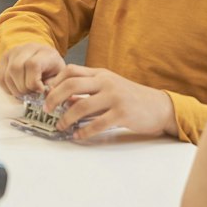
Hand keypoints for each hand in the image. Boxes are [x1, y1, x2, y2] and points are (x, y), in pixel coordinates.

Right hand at [0, 42, 66, 96]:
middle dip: (23, 88)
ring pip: (6, 75)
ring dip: (15, 89)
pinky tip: (17, 88)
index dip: (34, 82)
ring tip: (25, 92)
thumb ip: (53, 84)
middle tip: (31, 93)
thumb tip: (44, 94)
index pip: (32, 64)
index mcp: (44, 52)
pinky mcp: (4, 59)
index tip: (40, 90)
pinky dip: (8, 88)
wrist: (44, 56)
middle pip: (16, 69)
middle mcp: (26, 49)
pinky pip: (0, 78)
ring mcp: (13, 53)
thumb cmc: (52, 67)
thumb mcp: (59, 75)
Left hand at [43, 66, 175, 138]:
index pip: (71, 70)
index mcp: (101, 74)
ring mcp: (114, 97)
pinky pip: (97, 124)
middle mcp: (106, 82)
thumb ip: (89, 91)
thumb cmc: (132, 98)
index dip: (55, 81)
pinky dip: (84, 132)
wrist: (159, 106)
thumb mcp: (109, 87)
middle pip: (71, 85)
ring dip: (66, 118)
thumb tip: (65, 100)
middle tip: (47, 109)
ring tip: (60, 126)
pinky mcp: (122, 114)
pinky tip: (78, 136)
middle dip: (54, 98)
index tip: (46, 93)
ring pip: (81, 106)